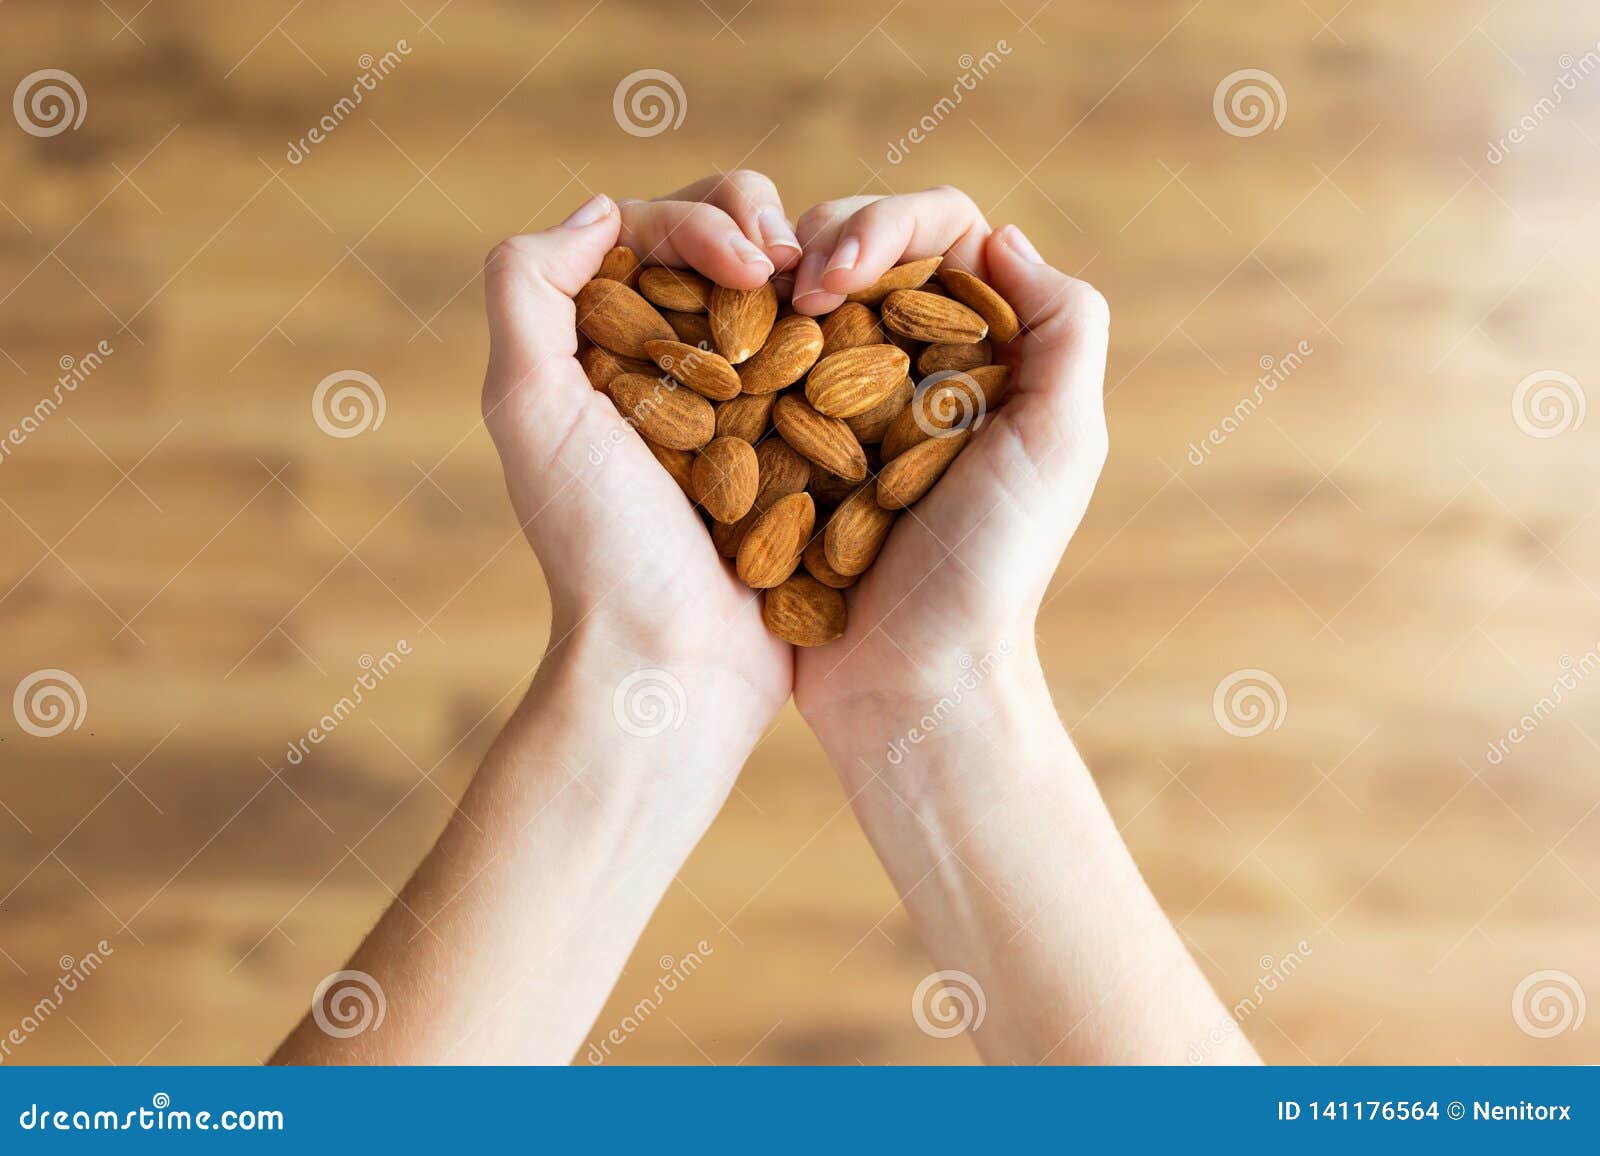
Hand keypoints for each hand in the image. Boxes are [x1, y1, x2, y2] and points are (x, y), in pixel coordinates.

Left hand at [480, 173, 803, 786]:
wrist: (677, 664)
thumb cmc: (601, 546)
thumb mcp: (531, 409)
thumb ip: (528, 289)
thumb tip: (602, 210)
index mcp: (602, 347)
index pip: (651, 231)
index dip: (702, 221)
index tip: (750, 265)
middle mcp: (670, 365)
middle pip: (722, 245)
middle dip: (761, 229)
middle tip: (799, 270)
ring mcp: (741, 402)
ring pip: (784, 293)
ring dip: (815, 277)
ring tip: (839, 297)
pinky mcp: (799, 445)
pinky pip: (831, 360)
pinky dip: (851, 335)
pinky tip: (870, 340)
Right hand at [786, 188, 1110, 758]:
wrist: (907, 683)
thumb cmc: (987, 570)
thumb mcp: (1059, 444)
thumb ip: (1064, 328)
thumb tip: (1002, 238)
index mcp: (985, 354)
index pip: (942, 233)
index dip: (889, 224)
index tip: (839, 273)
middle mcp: (914, 367)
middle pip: (865, 249)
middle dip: (824, 243)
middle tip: (795, 289)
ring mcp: (844, 405)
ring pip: (801, 298)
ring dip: (772, 288)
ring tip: (747, 313)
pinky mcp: (784, 449)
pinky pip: (754, 367)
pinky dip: (733, 345)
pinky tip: (714, 351)